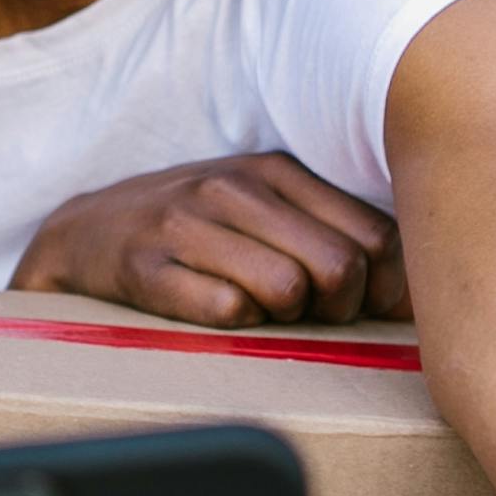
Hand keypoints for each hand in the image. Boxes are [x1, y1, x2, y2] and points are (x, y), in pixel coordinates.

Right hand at [10, 152, 405, 325]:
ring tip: (258, 309)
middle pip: (338, 269)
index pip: (374, 236)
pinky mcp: (146, 266)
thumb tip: (413, 297)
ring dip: (282, 318)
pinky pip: (227, 311)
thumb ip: (336, 236)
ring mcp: (185, 223)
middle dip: (333, 309)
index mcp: (274, 170)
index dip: (377, 288)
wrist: (83, 235)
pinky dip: (234, 325)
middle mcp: (232, 186)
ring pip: (287, 290)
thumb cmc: (193, 231)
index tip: (350, 302)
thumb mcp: (263, 211)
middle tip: (303, 312)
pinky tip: (217, 313)